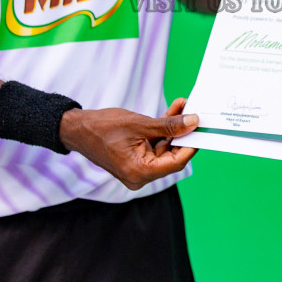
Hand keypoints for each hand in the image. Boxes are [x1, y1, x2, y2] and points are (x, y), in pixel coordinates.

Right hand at [59, 98, 198, 189]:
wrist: (77, 128)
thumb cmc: (102, 127)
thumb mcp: (139, 124)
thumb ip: (168, 125)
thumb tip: (193, 123)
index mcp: (140, 172)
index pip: (176, 162)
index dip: (192, 145)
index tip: (203, 128)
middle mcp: (140, 175)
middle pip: (172, 156)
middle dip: (184, 133)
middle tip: (196, 113)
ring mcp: (138, 168)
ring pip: (164, 148)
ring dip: (174, 128)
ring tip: (184, 106)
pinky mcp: (136, 159)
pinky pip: (155, 146)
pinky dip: (163, 131)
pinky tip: (174, 112)